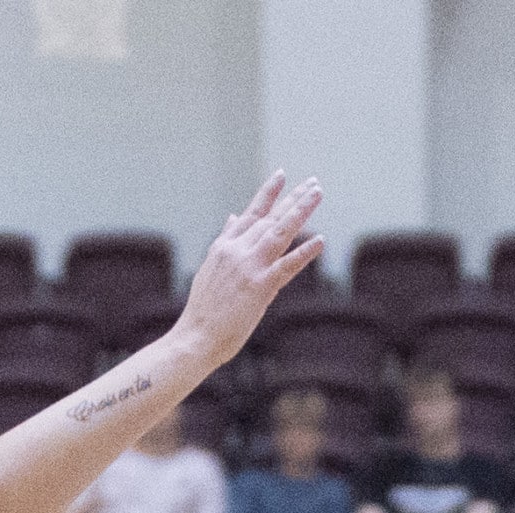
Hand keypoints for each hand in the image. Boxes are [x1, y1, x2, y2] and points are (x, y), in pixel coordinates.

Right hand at [175, 171, 324, 366]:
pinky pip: (287, 266)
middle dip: (293, 199)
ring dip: (300, 211)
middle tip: (313, 182)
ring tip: (317, 194)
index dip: (267, 194)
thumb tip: (232, 217)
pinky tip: (320, 240)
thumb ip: (225, 240)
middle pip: (271, 218)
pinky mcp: (260, 287)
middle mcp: (237, 250)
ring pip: (280, 232)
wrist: (194, 336)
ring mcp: (249, 267)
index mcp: (225, 246)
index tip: (281, 175)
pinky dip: (304, 253)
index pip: (251, 214)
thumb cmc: (203, 310)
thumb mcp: (210, 268)